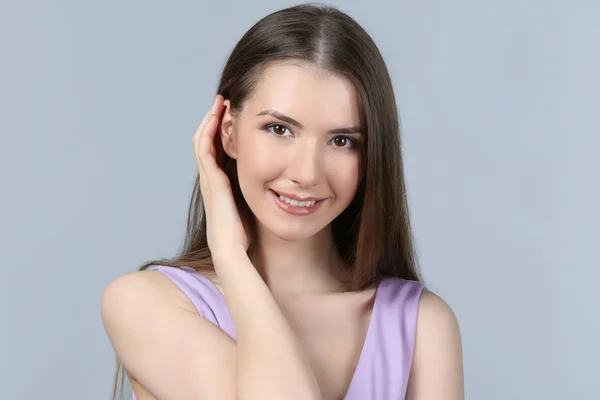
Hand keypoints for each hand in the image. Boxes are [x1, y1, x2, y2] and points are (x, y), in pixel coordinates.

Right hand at [193, 94, 248, 257]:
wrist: (232, 249)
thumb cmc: (243, 235)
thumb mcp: (251, 209)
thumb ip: (259, 196)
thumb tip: (280, 187)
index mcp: (219, 184)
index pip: (217, 151)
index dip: (221, 133)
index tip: (233, 117)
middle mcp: (211, 179)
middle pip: (206, 141)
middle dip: (214, 120)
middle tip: (224, 102)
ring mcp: (208, 178)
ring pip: (202, 140)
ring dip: (210, 119)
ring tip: (220, 102)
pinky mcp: (211, 179)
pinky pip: (205, 147)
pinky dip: (209, 130)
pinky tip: (217, 116)